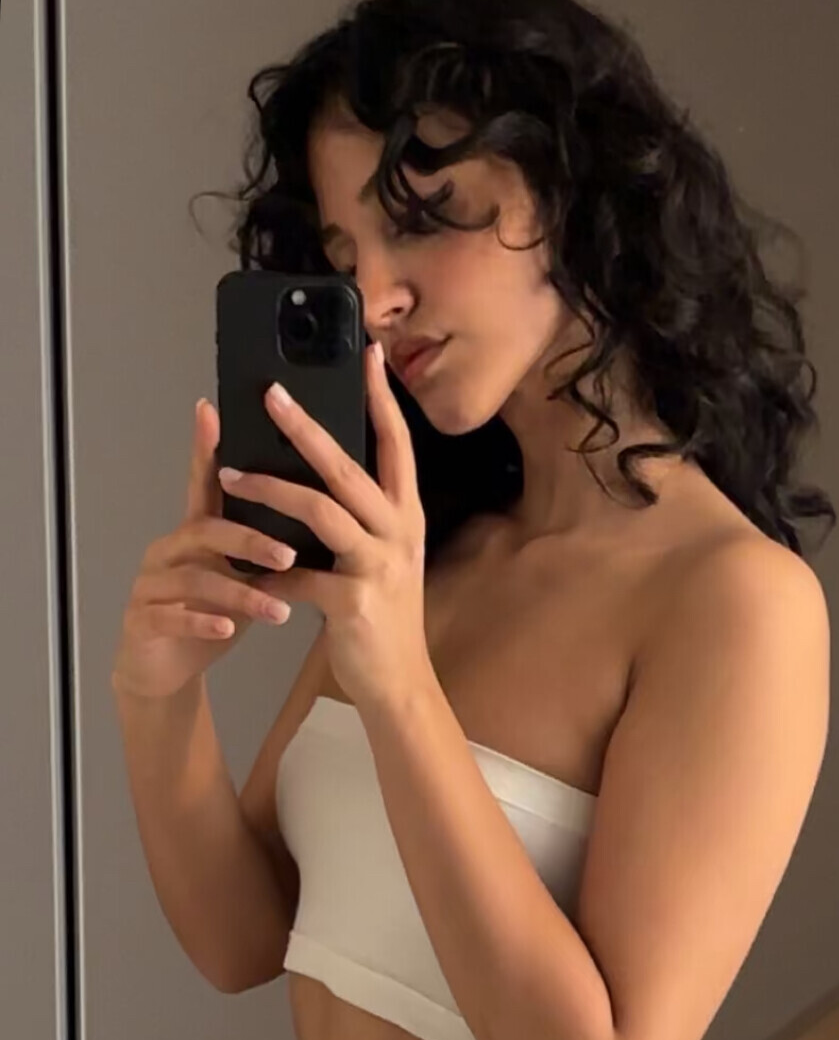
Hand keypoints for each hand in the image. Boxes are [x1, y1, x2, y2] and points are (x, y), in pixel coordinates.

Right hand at [110, 398, 298, 701]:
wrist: (163, 671)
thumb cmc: (209, 617)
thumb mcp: (241, 578)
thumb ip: (264, 550)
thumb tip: (320, 520)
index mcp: (195, 534)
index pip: (205, 485)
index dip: (206, 450)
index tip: (213, 410)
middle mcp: (169, 550)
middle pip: (208, 532)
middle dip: (250, 541)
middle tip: (290, 554)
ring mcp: (151, 585)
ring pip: (195, 579)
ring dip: (240, 592)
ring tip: (279, 609)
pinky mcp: (143, 622)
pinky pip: (174, 618)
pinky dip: (203, 622)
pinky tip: (228, 628)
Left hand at [216, 343, 430, 712]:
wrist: (400, 685)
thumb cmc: (382, 619)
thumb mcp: (380, 559)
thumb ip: (358, 520)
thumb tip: (311, 478)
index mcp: (406, 516)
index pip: (397, 445)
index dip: (381, 399)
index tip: (366, 354)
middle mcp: (399, 533)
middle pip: (348, 468)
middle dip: (306, 428)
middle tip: (270, 395)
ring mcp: (379, 566)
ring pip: (321, 511)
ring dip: (270, 489)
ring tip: (231, 472)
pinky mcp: (355, 602)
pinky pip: (299, 577)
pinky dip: (266, 574)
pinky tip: (241, 570)